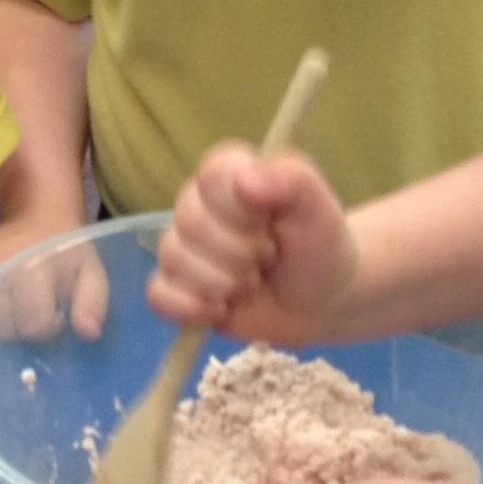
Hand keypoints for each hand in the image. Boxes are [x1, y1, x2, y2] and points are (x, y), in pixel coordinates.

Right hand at [0, 209, 107, 340]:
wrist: (37, 209)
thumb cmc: (65, 247)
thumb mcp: (90, 271)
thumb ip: (93, 302)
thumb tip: (87, 332)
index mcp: (28, 262)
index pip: (32, 325)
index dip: (46, 327)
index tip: (53, 314)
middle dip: (17, 328)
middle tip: (29, 308)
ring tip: (8, 302)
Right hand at [147, 143, 353, 342]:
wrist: (323, 301)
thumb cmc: (320, 248)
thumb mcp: (319, 210)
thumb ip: (293, 181)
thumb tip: (246, 180)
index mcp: (231, 173)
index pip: (210, 176)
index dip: (240, 209)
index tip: (270, 225)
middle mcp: (200, 204)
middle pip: (189, 222)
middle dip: (239, 254)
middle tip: (269, 259)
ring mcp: (185, 247)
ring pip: (172, 259)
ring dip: (222, 283)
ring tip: (253, 284)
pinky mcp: (178, 287)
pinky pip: (158, 294)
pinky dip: (191, 308)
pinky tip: (222, 309)